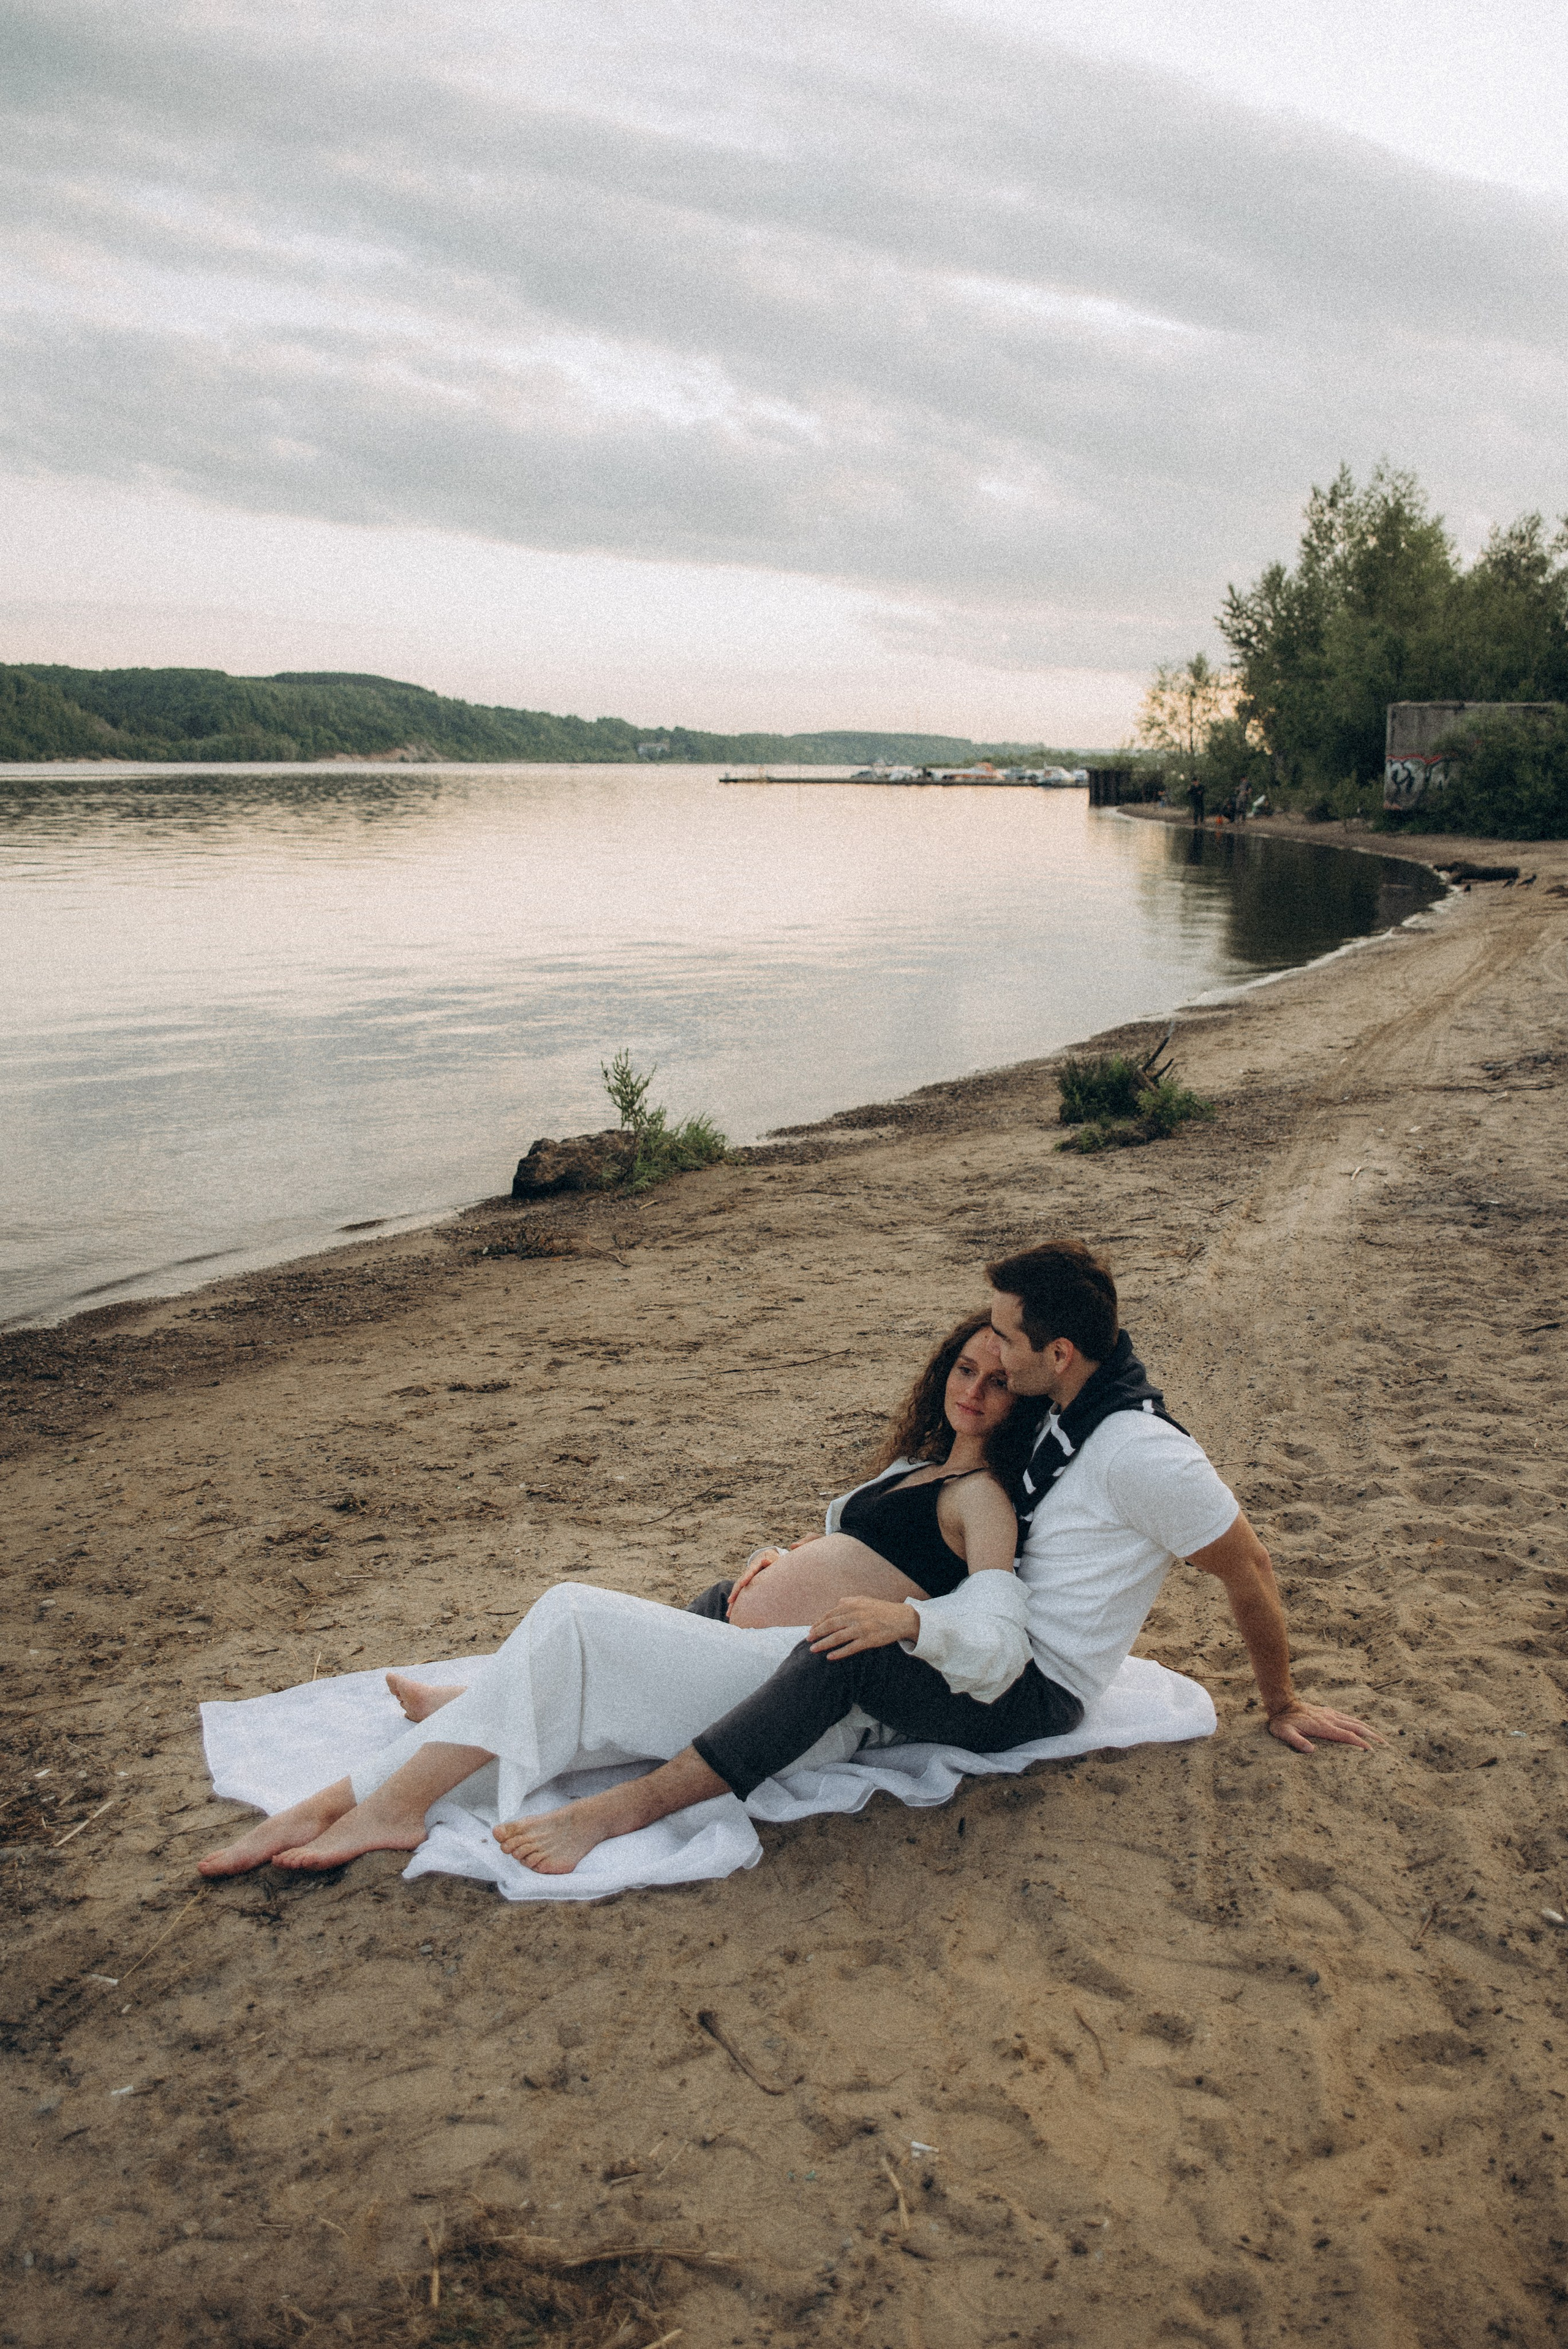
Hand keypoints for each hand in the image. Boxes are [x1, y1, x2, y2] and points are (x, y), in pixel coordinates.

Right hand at [725, 1547, 784, 1614]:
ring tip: (729, 1613)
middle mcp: (747, 1574)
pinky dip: (736, 1604)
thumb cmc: (773, 1560)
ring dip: (733, 1602)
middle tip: (730, 1601)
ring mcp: (745, 1580)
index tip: (742, 1584)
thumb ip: (771, 1561)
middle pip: (739, 1583)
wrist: (767, 1558)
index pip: (749, 1572)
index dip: (746, 1577)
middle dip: (735, 1592)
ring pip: (738, 1591)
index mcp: (755, 1566)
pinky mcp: (746, 1587)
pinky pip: (740, 1596)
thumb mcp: (773, 1559)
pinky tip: (731, 1614)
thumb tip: (766, 1560)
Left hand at [808, 1596, 919, 1658]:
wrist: (902, 1618)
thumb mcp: (865, 1600)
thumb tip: (837, 1602)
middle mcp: (855, 1615)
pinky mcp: (868, 1640)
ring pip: (837, 1637)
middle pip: (830, 1625)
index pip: (829, 1614)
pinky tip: (830, 1657)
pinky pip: (850, 1648)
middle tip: (808, 1640)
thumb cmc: (882, 1609)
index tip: (811, 1630)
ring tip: (814, 1649)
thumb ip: (849, 1601)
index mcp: (852, 1605)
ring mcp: (861, 1628)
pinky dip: (839, 1653)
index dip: (818, 1623)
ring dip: (823, 1644)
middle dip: (817, 1633)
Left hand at [1266, 1702, 1382, 1753]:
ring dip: (1369, 1729)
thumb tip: (1311, 1751)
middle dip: (1372, 1736)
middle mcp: (1330, 1719)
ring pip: (1354, 1721)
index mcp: (1323, 1727)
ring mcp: (1330, 1714)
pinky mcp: (1328, 1712)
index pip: (1346, 1736)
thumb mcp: (1285, 1734)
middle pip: (1356, 1727)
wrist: (1282, 1704)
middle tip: (1385, 1746)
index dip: (1360, 1743)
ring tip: (1381, 1738)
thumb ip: (1297, 1742)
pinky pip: (1347, 1717)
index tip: (1372, 1751)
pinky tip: (1364, 1727)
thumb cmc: (1283, 1723)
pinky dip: (1359, 1722)